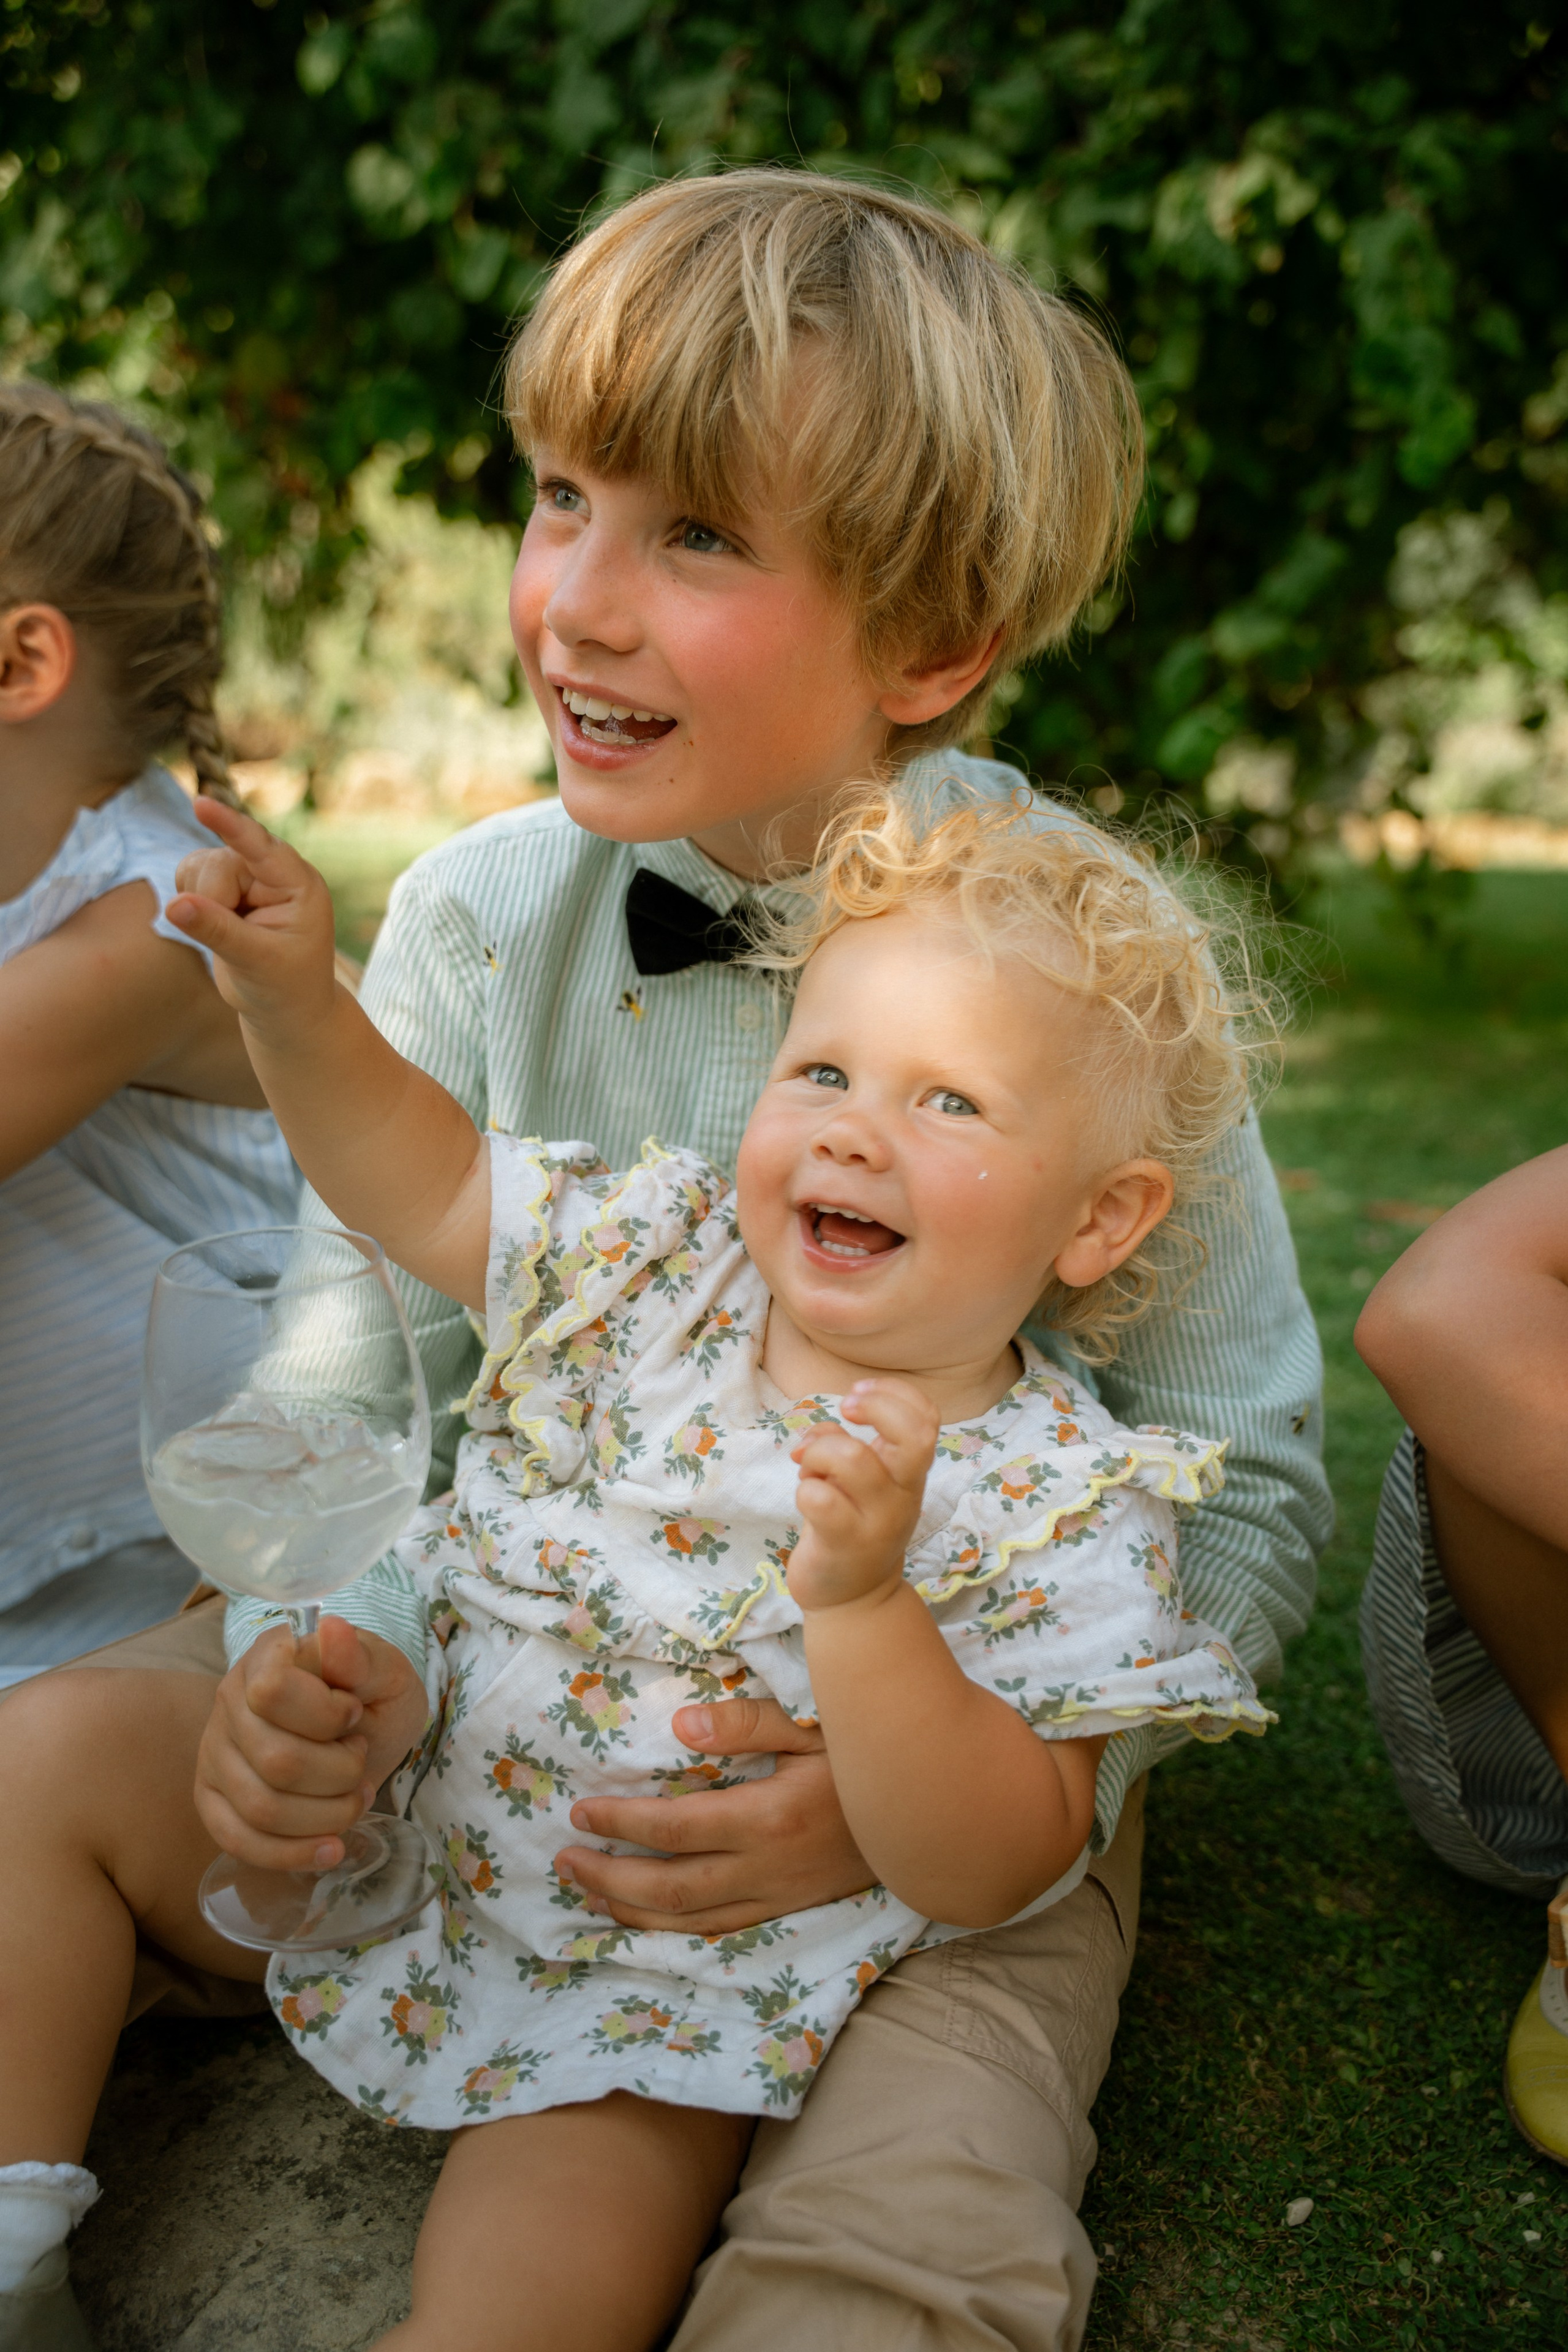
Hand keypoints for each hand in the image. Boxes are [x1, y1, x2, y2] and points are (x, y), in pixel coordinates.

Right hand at [165, 796, 339, 1042]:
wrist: (284, 1007)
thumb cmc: (284, 986)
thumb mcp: (256, 961)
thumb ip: (217, 931)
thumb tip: (175, 905)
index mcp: (299, 885)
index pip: (262, 848)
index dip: (231, 826)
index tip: (201, 804)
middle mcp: (275, 873)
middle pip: (219, 863)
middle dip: (213, 900)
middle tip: (234, 939)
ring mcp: (248, 876)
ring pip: (199, 865)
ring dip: (199, 900)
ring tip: (230, 934)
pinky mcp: (224, 886)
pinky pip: (188, 874)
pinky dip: (189, 900)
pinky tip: (211, 923)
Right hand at [195, 1616, 427, 1871]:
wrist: (361, 1728)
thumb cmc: (371, 1694)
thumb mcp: (385, 1671)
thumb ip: (362, 1657)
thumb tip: (333, 1631)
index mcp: (266, 1657)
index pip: (272, 1691)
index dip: (325, 1714)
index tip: (354, 1712)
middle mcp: (228, 1702)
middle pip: (275, 1761)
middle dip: (339, 1774)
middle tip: (361, 1760)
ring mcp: (214, 1753)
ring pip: (261, 1808)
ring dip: (326, 1815)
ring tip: (355, 1797)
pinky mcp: (213, 1799)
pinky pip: (237, 1841)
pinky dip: (290, 1854)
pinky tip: (331, 1849)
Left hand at [552, 1696, 873, 1932]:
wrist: (932, 1812)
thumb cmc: (867, 1755)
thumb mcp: (815, 1722)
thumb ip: (746, 1722)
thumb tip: (680, 1727)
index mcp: (769, 1818)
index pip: (676, 1829)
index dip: (622, 1823)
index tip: (581, 1812)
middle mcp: (767, 1869)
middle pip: (670, 1889)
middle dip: (609, 1879)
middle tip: (564, 1862)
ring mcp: (778, 1897)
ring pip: (690, 1921)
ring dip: (630, 1911)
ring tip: (587, 1892)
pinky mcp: (787, 1909)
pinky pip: (720, 1932)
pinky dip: (673, 1932)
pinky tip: (645, 1921)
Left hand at [786, 1378, 938, 1612]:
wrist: (854, 1598)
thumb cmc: (853, 1523)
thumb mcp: (861, 1481)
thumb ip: (846, 1444)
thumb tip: (823, 1429)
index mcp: (909, 1473)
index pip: (928, 1418)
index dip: (896, 1393)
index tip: (857, 1394)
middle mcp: (902, 1494)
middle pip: (911, 1436)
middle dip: (874, 1407)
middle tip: (844, 1410)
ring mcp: (876, 1521)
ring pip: (852, 1458)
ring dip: (819, 1450)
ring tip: (810, 1466)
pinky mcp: (843, 1543)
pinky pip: (819, 1499)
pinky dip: (804, 1488)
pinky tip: (807, 1498)